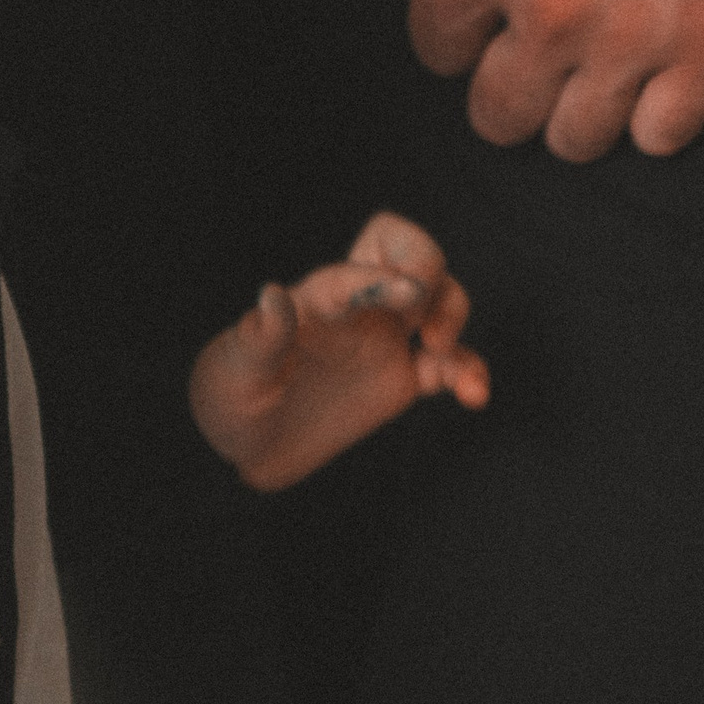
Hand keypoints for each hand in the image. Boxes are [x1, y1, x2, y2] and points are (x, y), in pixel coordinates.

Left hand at [189, 213, 486, 492]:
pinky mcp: (400, 379)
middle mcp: (358, 309)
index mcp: (319, 299)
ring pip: (440, 302)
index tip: (409, 294)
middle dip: (432, 275)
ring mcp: (383, 341)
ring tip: (447, 364)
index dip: (387, 274)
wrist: (246, 446)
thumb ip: (258, 337)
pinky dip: (468, 372)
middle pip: (413, 257)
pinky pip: (448, 364)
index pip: (362, 266)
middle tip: (426, 325)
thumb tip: (272, 294)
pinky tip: (472, 396)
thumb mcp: (235, 371)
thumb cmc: (231, 397)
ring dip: (456, 318)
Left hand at [408, 0, 703, 160]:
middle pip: (498, 114)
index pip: (435, 44)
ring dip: (586, 114)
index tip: (482, 33)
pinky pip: (664, 135)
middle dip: (514, 93)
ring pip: (577, 141)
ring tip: (603, 78)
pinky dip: (660, 118)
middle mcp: (549, 4)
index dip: (458, 40)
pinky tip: (662, 81)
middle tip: (541, 67)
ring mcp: (631, 32)